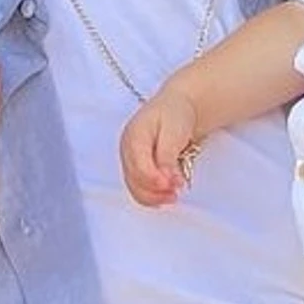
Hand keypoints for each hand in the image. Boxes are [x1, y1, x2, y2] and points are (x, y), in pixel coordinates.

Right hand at [120, 90, 199, 206]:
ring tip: (174, 196)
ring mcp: (129, 160)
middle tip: (177, 191)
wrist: (177, 107)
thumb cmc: (175, 114)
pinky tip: (165, 197)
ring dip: (154, 196)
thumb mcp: (174, 130)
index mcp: (133, 136)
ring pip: (135, 188)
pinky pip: (139, 188)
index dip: (155, 179)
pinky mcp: (136, 168)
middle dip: (156, 190)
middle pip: (135, 180)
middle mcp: (127, 150)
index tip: (174, 184)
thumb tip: (166, 179)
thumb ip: (168, 155)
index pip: (139, 166)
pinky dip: (152, 196)